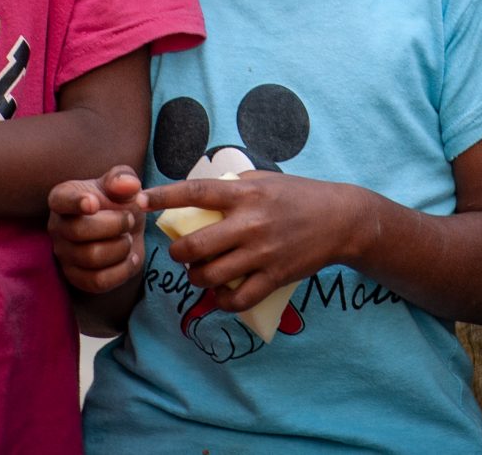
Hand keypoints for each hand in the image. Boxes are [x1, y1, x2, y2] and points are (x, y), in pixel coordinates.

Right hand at [48, 165, 147, 295]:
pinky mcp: (76, 277)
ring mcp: (64, 254)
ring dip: (120, 247)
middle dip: (114, 225)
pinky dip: (121, 270)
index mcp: (63, 198)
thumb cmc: (117, 200)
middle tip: (130, 219)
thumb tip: (130, 185)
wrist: (124, 229)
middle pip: (79, 231)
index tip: (94, 203)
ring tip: (128, 238)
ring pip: (91, 258)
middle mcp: (57, 227)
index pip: (62, 200)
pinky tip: (130, 258)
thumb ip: (123, 179)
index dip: (76, 202)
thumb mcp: (122, 182)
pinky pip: (98, 281)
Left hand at [146, 173, 375, 317]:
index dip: (164, 196)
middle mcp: (250, 224)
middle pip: (194, 246)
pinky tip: (221, 294)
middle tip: (182, 254)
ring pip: (210, 276)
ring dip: (197, 278)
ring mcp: (262, 253)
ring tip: (200, 273)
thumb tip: (199, 194)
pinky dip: (222, 301)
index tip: (140, 199)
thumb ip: (233, 186)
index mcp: (245, 194)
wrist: (341, 220)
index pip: (195, 193)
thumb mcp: (265, 179)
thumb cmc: (299, 195)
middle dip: (178, 255)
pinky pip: (237, 299)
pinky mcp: (274, 277)